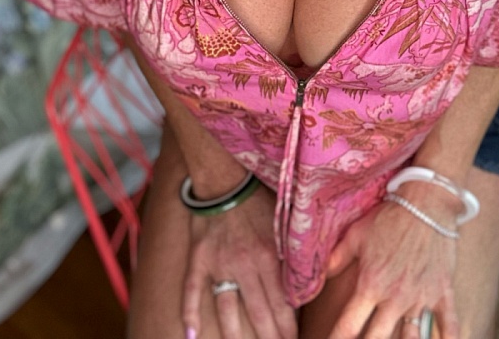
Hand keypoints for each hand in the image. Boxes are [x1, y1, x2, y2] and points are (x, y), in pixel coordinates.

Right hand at [182, 184, 297, 338]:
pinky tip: (191, 335)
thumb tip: (309, 280)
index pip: (281, 303)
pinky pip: (192, 290)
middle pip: (258, 312)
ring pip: (227, 309)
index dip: (288, 328)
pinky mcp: (198, 258)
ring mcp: (218, 263)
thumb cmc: (259, 197)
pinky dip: (189, 313)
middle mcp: (244, 264)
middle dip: (269, 337)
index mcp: (269, 255)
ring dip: (235, 335)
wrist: (225, 175)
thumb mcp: (284, 221)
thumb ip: (294, 251)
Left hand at [326, 189, 459, 338]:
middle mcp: (394, 298)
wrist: (426, 203)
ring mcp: (420, 298)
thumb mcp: (357, 234)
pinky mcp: (442, 293)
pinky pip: (449, 325)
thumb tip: (320, 275)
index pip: (348, 326)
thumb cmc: (389, 217)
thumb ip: (337, 258)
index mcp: (370, 285)